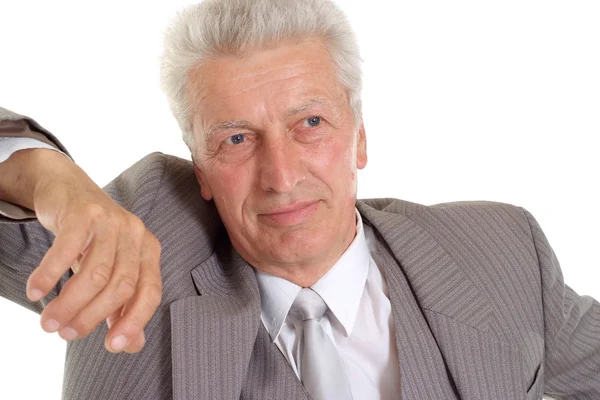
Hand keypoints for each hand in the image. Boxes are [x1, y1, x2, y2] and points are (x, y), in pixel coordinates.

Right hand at [18, 149, 161, 352]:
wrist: (66, 188)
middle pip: (121, 286)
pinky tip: (36, 292)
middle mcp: (136, 235)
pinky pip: (67, 250)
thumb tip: (133, 345)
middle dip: (92, 317)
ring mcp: (112, 221)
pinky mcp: (84, 213)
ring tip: (48, 322)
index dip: (134, 321)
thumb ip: (123, 306)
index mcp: (149, 251)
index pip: (150, 292)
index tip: (112, 346)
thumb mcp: (112, 269)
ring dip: (69, 303)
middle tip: (65, 334)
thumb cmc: (92, 237)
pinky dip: (49, 274)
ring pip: (95, 273)